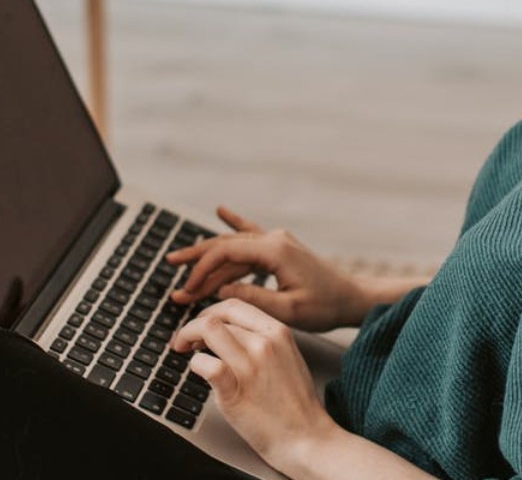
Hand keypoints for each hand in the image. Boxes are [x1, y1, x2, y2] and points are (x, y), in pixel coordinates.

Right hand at [166, 206, 368, 330]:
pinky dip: (234, 223)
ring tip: (183, 265)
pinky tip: (221, 210)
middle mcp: (274, 239)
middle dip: (197, 259)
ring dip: (210, 257)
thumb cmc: (324, 306)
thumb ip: (252, 299)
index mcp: (274, 250)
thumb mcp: (288, 311)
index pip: (226, 253)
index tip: (185, 290)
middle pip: (226, 243)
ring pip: (235, 244)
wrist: (352, 297)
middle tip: (169, 266)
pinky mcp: (281, 247)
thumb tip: (220, 289)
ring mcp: (278, 240)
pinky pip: (251, 234)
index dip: (201, 270)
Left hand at [172, 298, 336, 467]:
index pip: (235, 305)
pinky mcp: (236, 390)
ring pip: (209, 331)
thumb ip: (263, 339)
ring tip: (187, 351)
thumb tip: (232, 331)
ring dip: (189, 338)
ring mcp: (250, 365)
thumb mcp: (287, 356)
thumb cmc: (296, 403)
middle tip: (187, 338)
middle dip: (195, 324)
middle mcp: (264, 343)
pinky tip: (199, 371)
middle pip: (218, 316)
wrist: (306, 437)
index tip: (203, 323)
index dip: (212, 311)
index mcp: (278, 332)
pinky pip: (206, 364)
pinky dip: (195, 364)